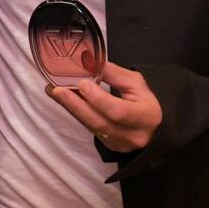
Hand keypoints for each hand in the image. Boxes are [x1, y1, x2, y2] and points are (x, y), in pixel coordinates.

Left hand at [47, 61, 162, 152]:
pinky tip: (64, 100)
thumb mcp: (137, 84)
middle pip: (99, 122)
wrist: (154, 128)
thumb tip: (91, 62)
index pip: (118, 111)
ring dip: (70, 107)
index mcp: (146, 116)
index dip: (98, 99)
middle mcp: (133, 134)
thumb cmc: (145, 102)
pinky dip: (76, 113)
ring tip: (54, 91)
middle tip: (56, 89)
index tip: (83, 83)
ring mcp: (119, 143)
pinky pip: (89, 128)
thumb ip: (114, 74)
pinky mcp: (109, 146)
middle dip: (75, 104)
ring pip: (90, 126)